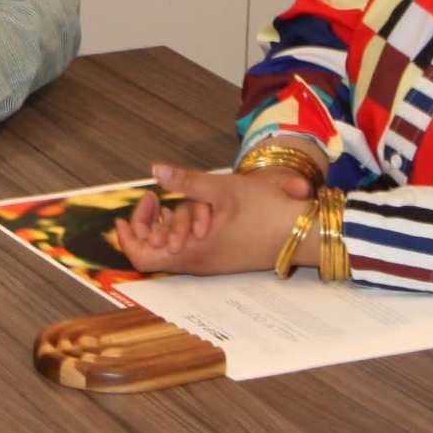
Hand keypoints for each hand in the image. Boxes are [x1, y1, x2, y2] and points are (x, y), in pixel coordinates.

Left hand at [113, 158, 312, 275]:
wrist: (304, 232)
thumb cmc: (265, 210)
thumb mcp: (222, 188)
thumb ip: (185, 180)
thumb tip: (155, 169)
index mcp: (192, 252)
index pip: (141, 258)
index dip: (129, 234)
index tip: (134, 207)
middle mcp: (198, 263)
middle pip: (153, 255)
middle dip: (145, 227)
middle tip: (152, 200)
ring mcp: (211, 263)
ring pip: (172, 251)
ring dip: (165, 227)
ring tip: (170, 202)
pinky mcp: (223, 258)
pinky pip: (190, 249)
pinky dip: (182, 231)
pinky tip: (192, 208)